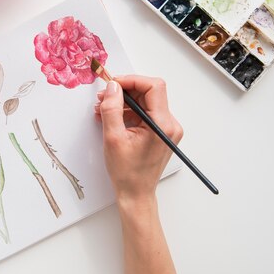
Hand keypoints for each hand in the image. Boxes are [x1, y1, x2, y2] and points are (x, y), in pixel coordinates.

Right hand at [95, 76, 182, 205]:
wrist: (136, 194)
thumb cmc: (127, 173)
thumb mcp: (113, 138)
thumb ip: (112, 108)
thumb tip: (112, 87)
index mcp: (162, 125)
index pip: (153, 87)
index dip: (131, 80)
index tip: (113, 83)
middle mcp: (169, 124)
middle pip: (149, 92)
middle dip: (125, 91)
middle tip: (104, 96)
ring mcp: (166, 128)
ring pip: (146, 102)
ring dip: (124, 102)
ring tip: (103, 109)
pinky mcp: (161, 132)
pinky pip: (145, 112)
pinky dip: (129, 112)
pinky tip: (112, 118)